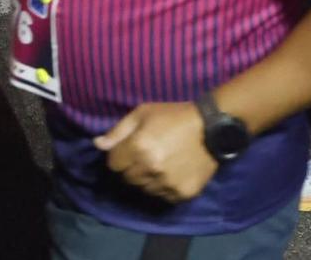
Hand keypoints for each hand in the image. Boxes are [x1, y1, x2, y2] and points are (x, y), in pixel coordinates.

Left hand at [94, 102, 218, 203]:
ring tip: (161, 164)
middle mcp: (150, 169)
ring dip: (147, 179)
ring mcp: (166, 184)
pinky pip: (163, 197)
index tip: (130, 149)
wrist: (211, 128)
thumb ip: (118, 131)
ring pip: (144, 189)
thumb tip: (98, 144)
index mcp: (138, 148)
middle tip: (146, 155)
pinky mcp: (181, 194)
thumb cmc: (173, 116)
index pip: (113, 164)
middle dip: (132, 168)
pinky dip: (164, 187)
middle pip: (127, 178)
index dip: (120, 156)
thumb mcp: (143, 113)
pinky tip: (173, 172)